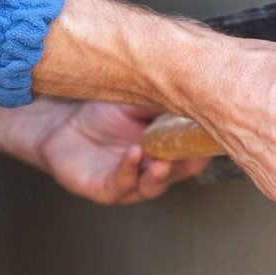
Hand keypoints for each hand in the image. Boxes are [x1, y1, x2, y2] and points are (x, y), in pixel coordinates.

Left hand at [0, 98, 208, 204]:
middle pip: (180, 171)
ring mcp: (132, 182)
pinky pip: (122, 182)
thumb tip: (192, 84)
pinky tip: (134, 153)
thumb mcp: (137, 100)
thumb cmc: (103, 113)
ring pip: (153, 185)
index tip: (216, 133)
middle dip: (188, 163)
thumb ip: (162, 100)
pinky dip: (129, 169)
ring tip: (163, 160)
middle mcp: (154, 169)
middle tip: (195, 152)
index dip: (206, 144)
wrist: (60, 122)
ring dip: (161, 174)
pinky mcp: (106, 189)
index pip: (195, 151)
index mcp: (168, 148)